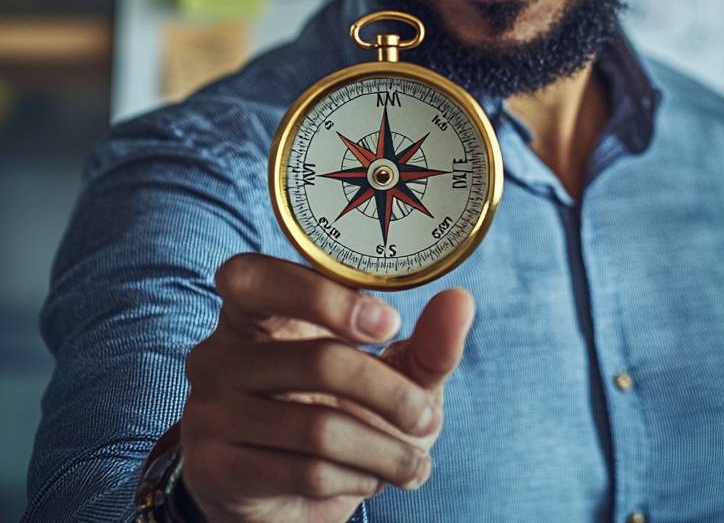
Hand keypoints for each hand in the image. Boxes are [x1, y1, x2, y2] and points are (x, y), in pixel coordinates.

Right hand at [178, 252, 474, 522]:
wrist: (283, 499)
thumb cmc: (339, 412)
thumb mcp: (393, 374)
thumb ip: (427, 342)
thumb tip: (461, 301)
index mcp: (253, 309)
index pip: (255, 277)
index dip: (322, 296)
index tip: (389, 323)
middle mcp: (218, 352)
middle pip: (317, 360)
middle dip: (390, 394)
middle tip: (428, 416)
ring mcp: (210, 410)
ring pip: (317, 427)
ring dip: (384, 450)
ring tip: (416, 462)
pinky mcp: (216, 466)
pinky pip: (303, 471)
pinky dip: (355, 478)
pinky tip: (371, 478)